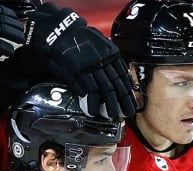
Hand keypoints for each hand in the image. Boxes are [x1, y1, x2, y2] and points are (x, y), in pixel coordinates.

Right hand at [23, 3, 135, 118]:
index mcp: (111, 53)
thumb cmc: (78, 39)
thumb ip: (107, 58)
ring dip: (110, 105)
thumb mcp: (98, 44)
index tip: (132, 100)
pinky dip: (92, 101)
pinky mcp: (79, 71)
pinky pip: (89, 89)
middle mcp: (104, 60)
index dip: (128, 90)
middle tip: (128, 113)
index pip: (123, 74)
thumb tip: (115, 72)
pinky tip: (94, 110)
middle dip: (123, 101)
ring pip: (106, 89)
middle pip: (117, 84)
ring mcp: (92, 66)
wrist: (60, 32)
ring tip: (113, 116)